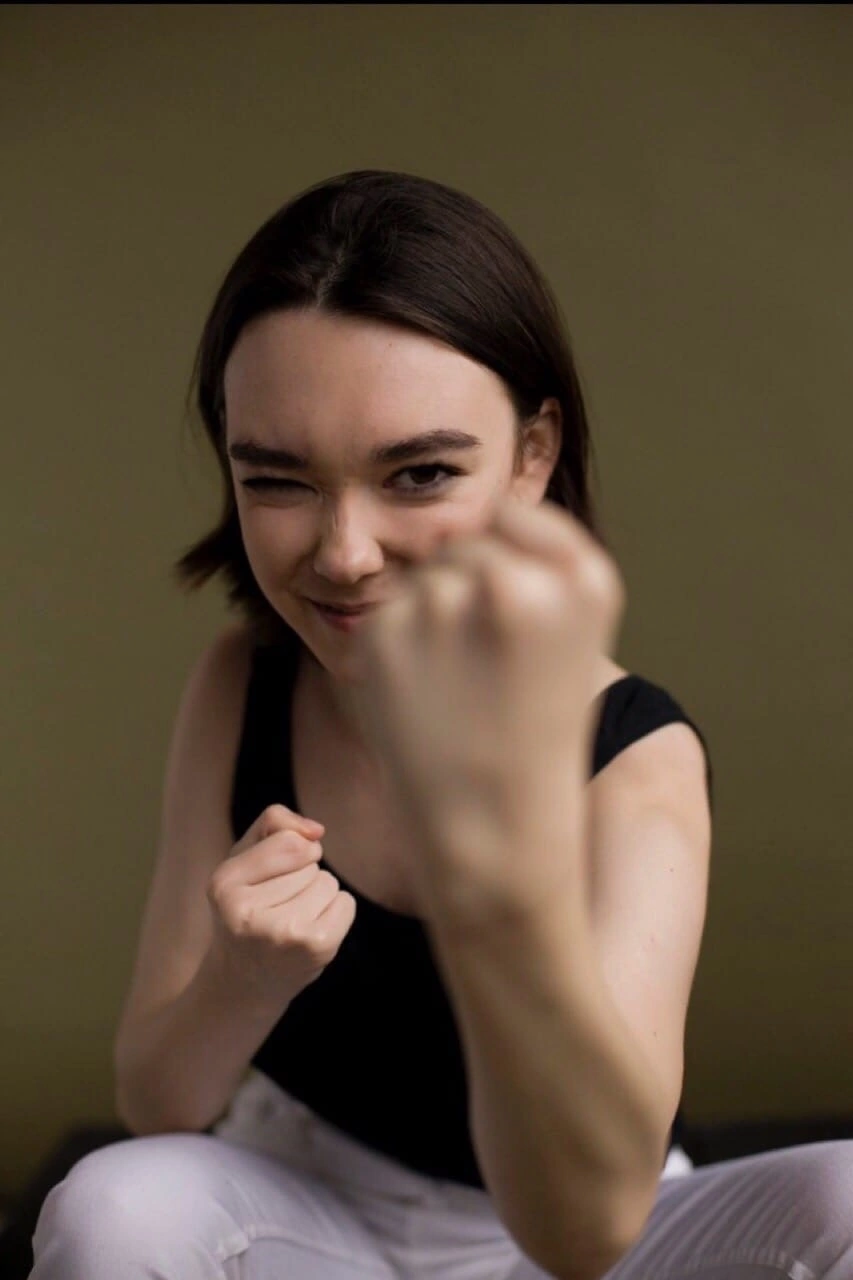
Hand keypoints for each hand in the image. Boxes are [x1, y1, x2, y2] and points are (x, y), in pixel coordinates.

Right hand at [206, 804, 356, 1010]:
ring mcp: (284, 932)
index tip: (272, 876)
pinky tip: (309, 933)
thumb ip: (273, 824)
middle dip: (301, 876)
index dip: (292, 850)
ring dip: (318, 895)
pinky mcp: (316, 947)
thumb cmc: (247, 908)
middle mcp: (249, 912)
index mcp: (223, 885)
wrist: (245, 981)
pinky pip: (346, 903)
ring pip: (328, 881)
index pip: (288, 841)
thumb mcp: (243, 859)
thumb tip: (316, 830)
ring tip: (291, 920)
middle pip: (309, 861)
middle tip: (276, 908)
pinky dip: (336, 913)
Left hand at [349, 496, 625, 920]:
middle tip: (485, 670)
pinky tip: (421, 699)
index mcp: (584, 579)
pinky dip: (394, 647)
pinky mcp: (383, 633)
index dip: (506, 558)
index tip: (514, 616)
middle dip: (465, 589)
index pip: (513, 512)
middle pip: (464, 544)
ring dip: (429, 617)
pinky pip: (385, 612)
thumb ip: (529, 567)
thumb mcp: (566, 639)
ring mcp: (443, 604)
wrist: (493, 836)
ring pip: (422, 577)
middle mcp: (517, 581)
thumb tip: (445, 520)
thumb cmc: (535, 735)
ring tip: (456, 688)